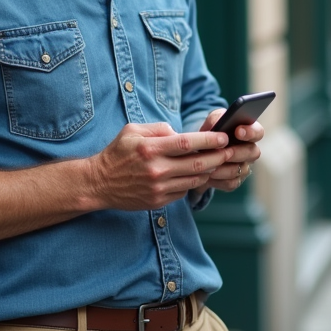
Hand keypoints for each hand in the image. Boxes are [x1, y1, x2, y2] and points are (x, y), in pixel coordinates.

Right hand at [86, 122, 231, 210]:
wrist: (99, 183)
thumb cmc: (117, 153)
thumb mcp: (132, 131)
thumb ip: (158, 128)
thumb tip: (179, 132)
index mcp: (150, 148)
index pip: (187, 143)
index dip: (209, 140)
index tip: (223, 137)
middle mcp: (156, 169)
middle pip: (197, 164)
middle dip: (218, 157)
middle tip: (231, 151)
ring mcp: (158, 188)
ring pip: (194, 180)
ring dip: (210, 171)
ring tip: (220, 162)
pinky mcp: (158, 201)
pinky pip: (183, 191)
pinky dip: (193, 183)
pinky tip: (198, 175)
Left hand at [195, 108, 263, 194]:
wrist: (200, 150)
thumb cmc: (211, 131)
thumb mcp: (212, 121)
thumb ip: (217, 118)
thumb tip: (219, 123)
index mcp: (249, 133)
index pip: (258, 132)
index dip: (251, 132)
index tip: (238, 131)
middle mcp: (250, 150)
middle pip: (253, 153)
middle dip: (237, 152)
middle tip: (224, 152)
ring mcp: (244, 167)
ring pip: (240, 170)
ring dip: (225, 168)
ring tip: (210, 165)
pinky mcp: (235, 180)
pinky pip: (231, 183)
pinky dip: (218, 180)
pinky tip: (208, 175)